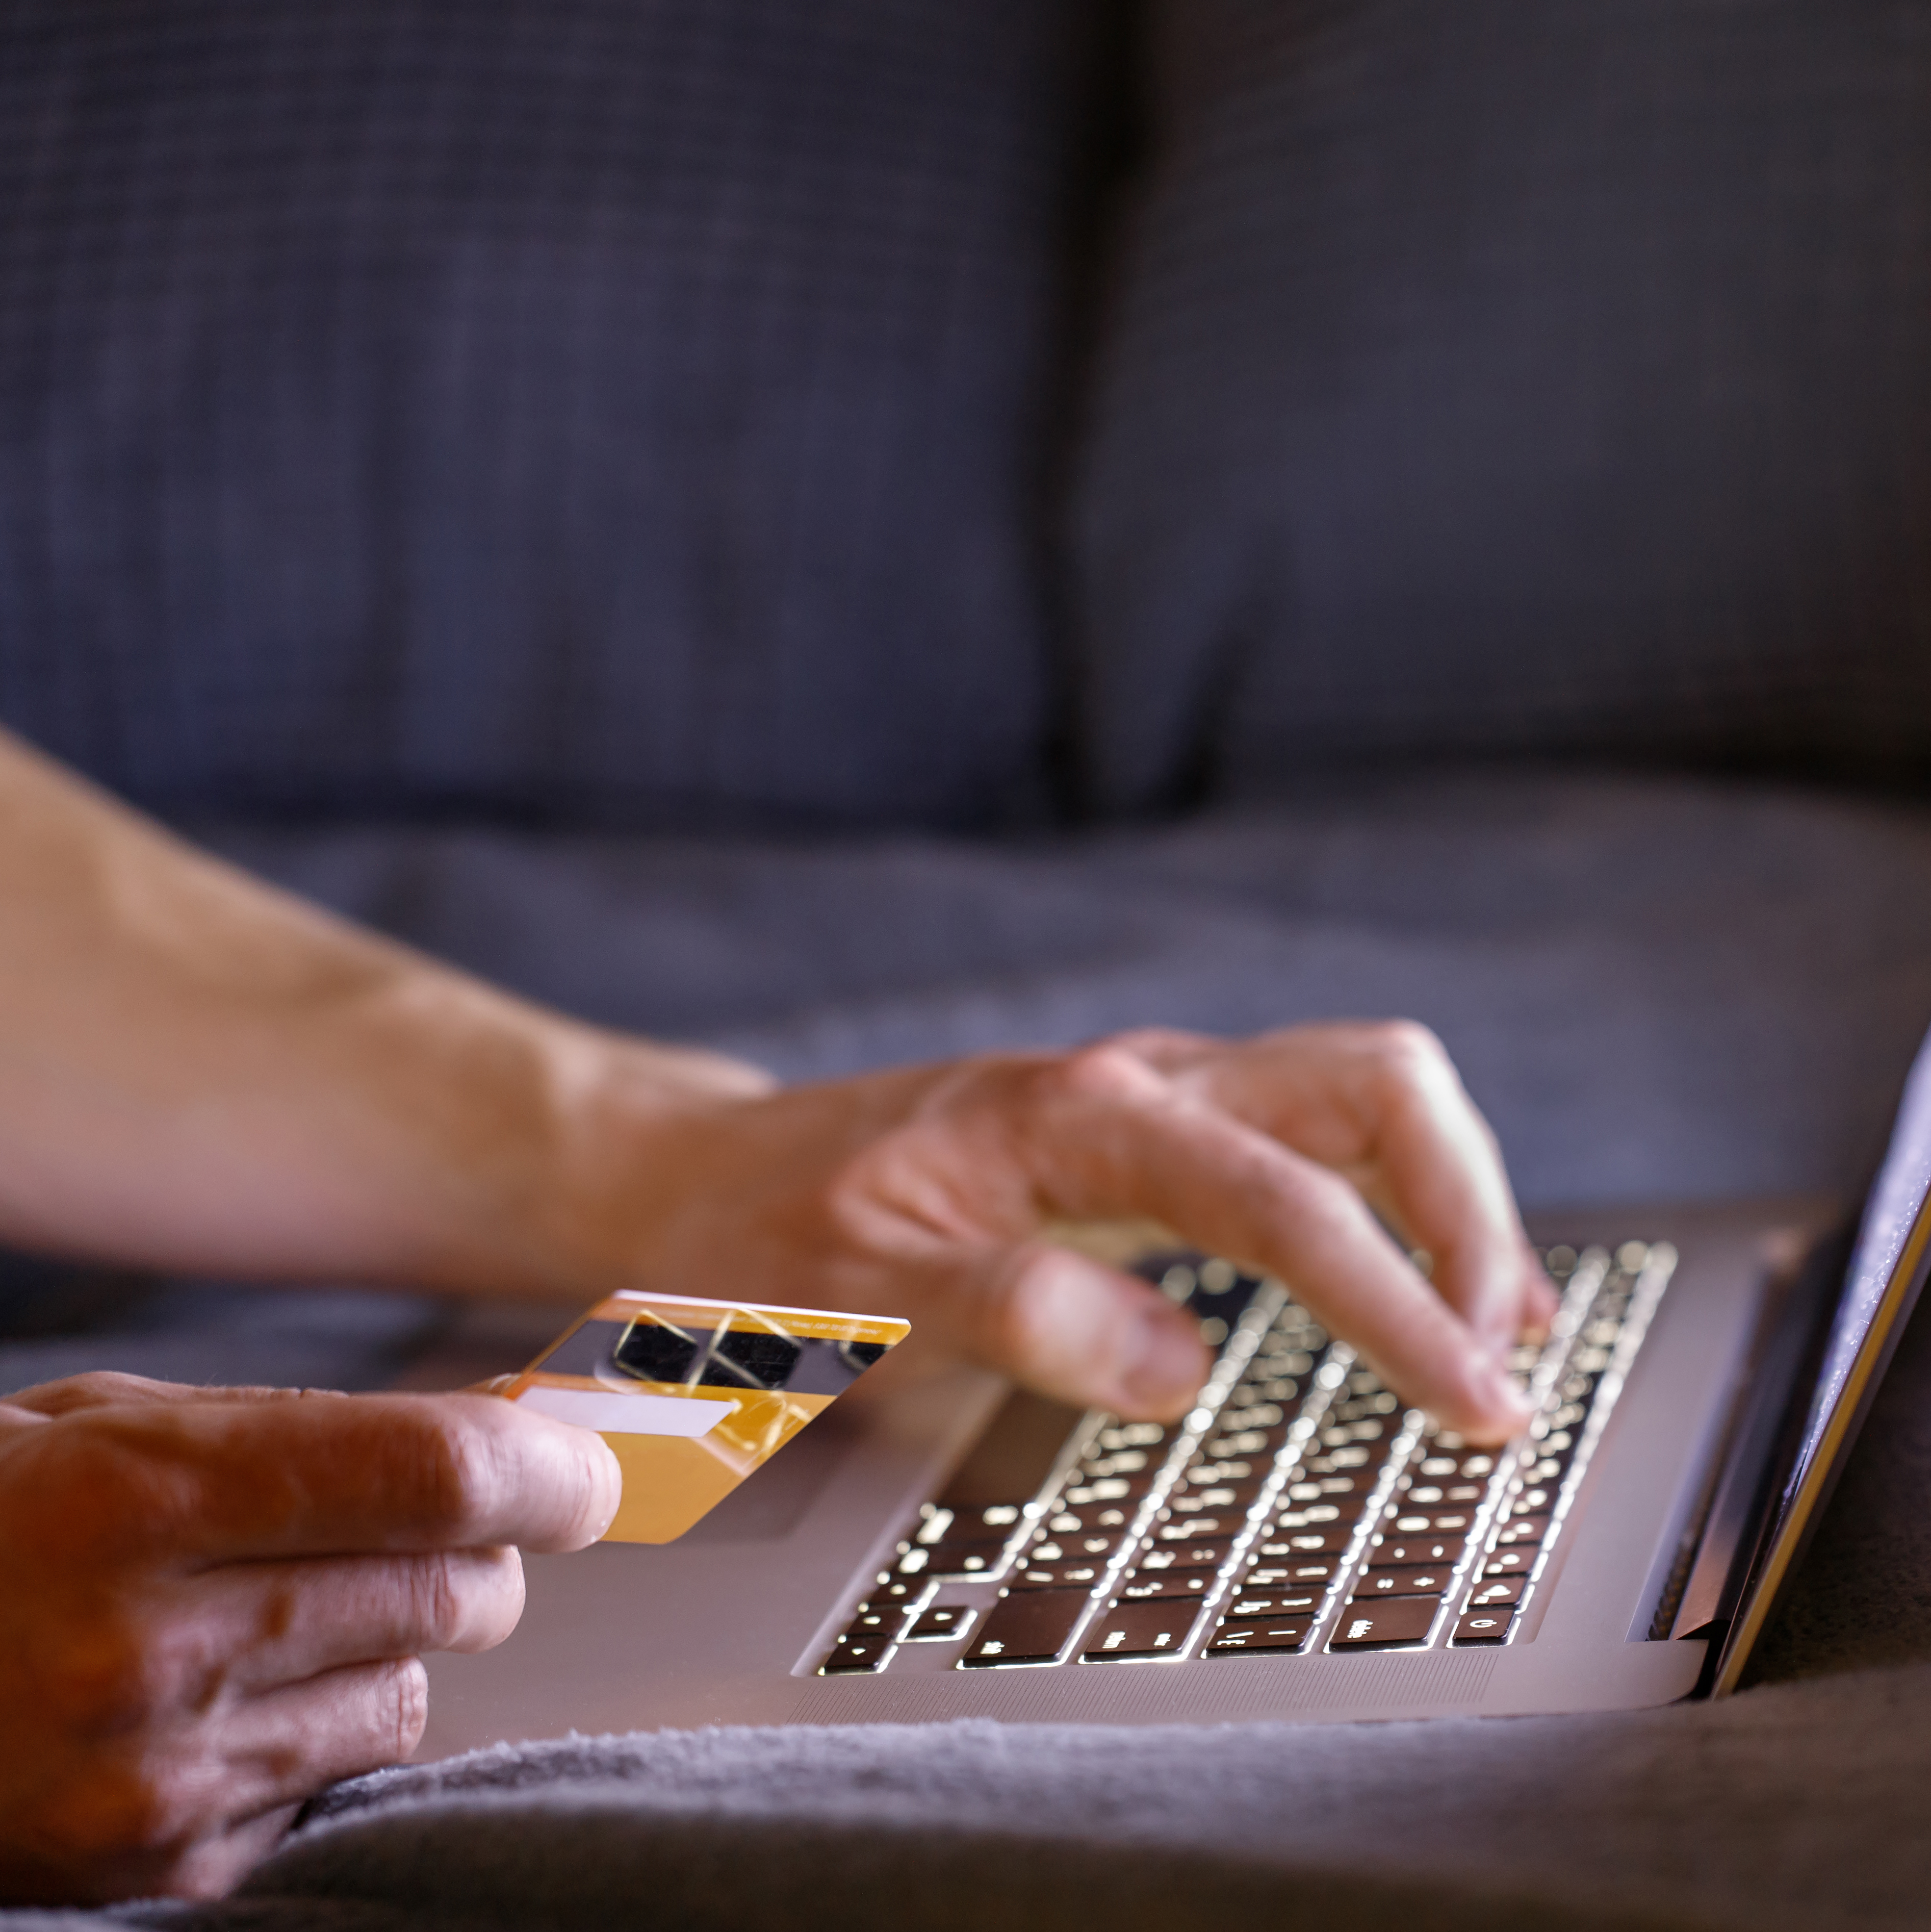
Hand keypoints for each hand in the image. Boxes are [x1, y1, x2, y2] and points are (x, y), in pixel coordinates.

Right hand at [0, 1373, 618, 1904]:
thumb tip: (509, 1431)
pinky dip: (312, 1736)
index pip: (433, 1475)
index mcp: (139, 1497)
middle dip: (473, 1553)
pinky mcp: (156, 1873)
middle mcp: (151, 1648)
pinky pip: (334, 1784)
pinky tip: (214, 1705)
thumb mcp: (113, 1426)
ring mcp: (153, 1782)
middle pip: (453, 1589)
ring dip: (383, 1645)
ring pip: (408, 1693)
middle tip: (413, 1529)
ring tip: (263, 1619)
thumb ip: (308, 1429)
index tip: (589, 1470)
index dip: (546, 1467)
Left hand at [584, 1022, 1553, 1438]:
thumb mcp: (851, 1294)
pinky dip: (1394, 1203)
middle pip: (1372, 1086)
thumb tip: (1179, 1366)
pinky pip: (1312, 1141)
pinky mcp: (1149, 1138)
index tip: (1469, 1402)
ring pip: (1360, 1097)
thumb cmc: (763, 1237)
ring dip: (1449, 1199)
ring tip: (1499, 1332)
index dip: (1396, 1297)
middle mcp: (1137, 1083)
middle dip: (1468, 1211)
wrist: (707, 1175)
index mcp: (1076, 1115)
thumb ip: (1009, 1315)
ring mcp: (1151, 1101)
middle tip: (1495, 1366)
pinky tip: (1421, 1288)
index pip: (1284, 1196)